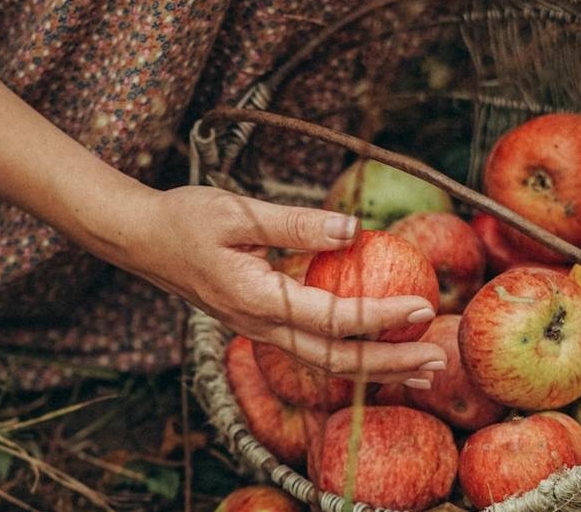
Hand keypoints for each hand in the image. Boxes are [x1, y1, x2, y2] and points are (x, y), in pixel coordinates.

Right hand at [133, 185, 445, 383]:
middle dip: (390, 364)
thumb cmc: (186, 218)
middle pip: (334, 361)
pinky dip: (350, 354)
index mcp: (256, 300)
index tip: (422, 307)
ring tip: (422, 366)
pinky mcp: (259, 322)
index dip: (380, 317)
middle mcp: (259, 325)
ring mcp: (258, 329)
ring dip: (375, 368)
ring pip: (324, 362)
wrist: (141, 240)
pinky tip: (376, 346)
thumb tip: (354, 229)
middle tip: (439, 360)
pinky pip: (311, 348)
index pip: (332, 319)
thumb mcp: (239, 212)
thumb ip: (296, 223)